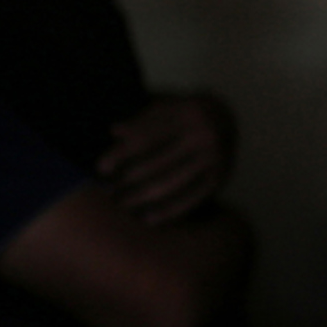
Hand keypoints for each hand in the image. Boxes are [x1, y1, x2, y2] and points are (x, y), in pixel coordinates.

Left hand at [99, 93, 238, 225]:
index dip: (120, 154)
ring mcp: (214, 158)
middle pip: (156, 164)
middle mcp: (203, 134)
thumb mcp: (164, 106)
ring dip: (142, 198)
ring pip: (170, 183)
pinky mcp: (220, 177)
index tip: (101, 169)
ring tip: (122, 206)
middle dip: (128, 181)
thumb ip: (141, 120)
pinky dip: (169, 212)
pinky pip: (191, 199)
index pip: (145, 137)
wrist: (226, 117)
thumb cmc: (182, 113)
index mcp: (186, 112)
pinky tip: (148, 220)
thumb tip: (115, 132)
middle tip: (108, 193)